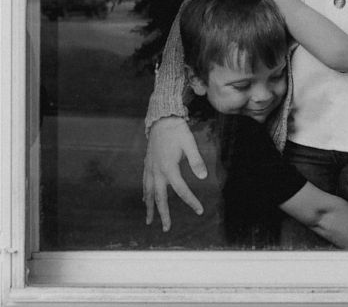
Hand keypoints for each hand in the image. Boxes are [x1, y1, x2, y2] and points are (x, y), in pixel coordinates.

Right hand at [143, 115, 207, 231]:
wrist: (162, 118)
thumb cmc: (178, 130)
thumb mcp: (190, 144)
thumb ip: (196, 161)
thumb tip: (203, 177)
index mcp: (169, 167)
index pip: (181, 190)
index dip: (191, 201)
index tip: (200, 211)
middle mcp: (157, 170)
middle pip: (159, 197)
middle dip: (163, 214)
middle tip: (166, 229)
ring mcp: (150, 167)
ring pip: (148, 192)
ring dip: (150, 207)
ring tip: (149, 220)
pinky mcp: (148, 163)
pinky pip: (145, 183)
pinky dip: (145, 194)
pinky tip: (145, 200)